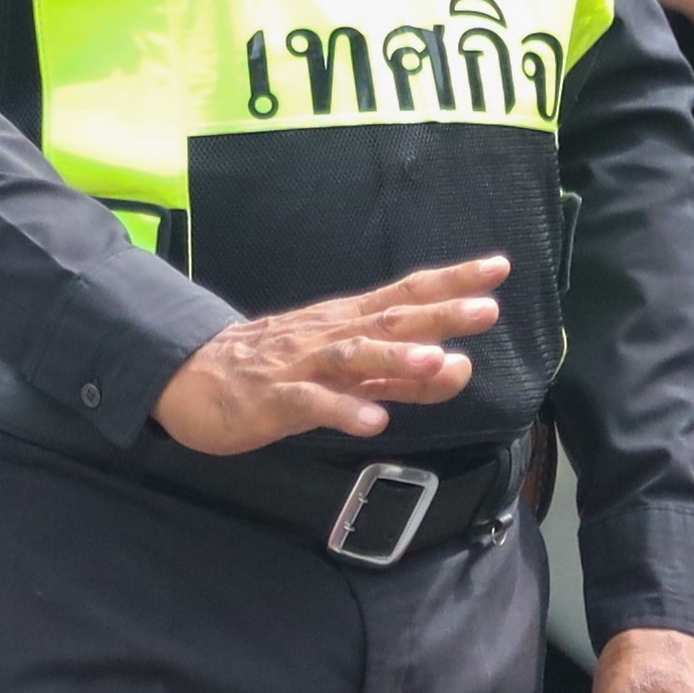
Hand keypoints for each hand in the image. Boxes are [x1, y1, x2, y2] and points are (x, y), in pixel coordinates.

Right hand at [150, 255, 506, 454]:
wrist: (195, 378)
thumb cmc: (280, 370)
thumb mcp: (351, 373)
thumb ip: (405, 376)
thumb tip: (461, 366)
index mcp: (350, 322)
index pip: (408, 295)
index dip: (452, 281)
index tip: (497, 270)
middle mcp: (331, 334)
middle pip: (389, 320)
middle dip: (439, 314)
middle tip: (485, 308)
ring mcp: (302, 365)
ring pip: (352, 357)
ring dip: (396, 359)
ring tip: (436, 361)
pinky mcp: (274, 399)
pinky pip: (311, 404)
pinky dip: (343, 411)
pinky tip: (373, 422)